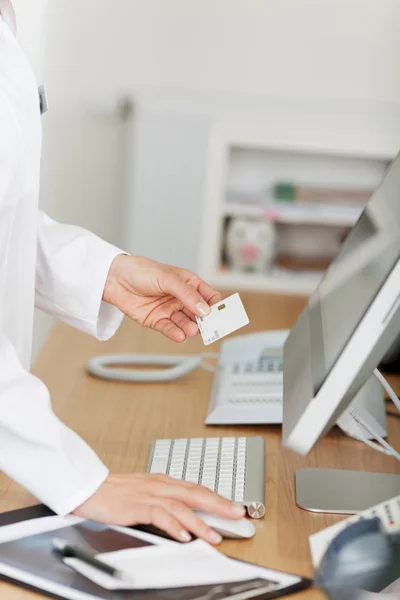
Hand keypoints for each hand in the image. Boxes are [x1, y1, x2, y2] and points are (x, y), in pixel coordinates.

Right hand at [73, 474, 245, 543]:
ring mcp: (148, 494)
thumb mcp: (145, 493)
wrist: (88, 487)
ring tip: (214, 536)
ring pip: (181, 506)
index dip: (217, 498)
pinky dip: (173, 525)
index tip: (234, 508)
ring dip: (200, 522)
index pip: (196, 489)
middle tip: (237, 514)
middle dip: (219, 504)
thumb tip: (187, 518)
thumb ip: (165, 502)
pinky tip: (183, 535)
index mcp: (164, 482)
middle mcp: (160, 485)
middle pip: (195, 493)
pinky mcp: (135, 505)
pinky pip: (159, 515)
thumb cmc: (115, 492)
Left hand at [103, 255, 221, 341]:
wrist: (115, 278)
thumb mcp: (168, 279)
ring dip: (190, 328)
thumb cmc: (142, 271)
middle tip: (211, 329)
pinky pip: (169, 329)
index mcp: (188, 284)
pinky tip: (180, 335)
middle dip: (206, 322)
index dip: (217, 306)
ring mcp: (169, 310)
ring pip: (185, 323)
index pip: (209, 297)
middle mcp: (181, 298)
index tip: (222, 315)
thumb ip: (187, 295)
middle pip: (200, 314)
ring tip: (192, 330)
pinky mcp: (156, 320)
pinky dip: (175, 333)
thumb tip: (206, 310)